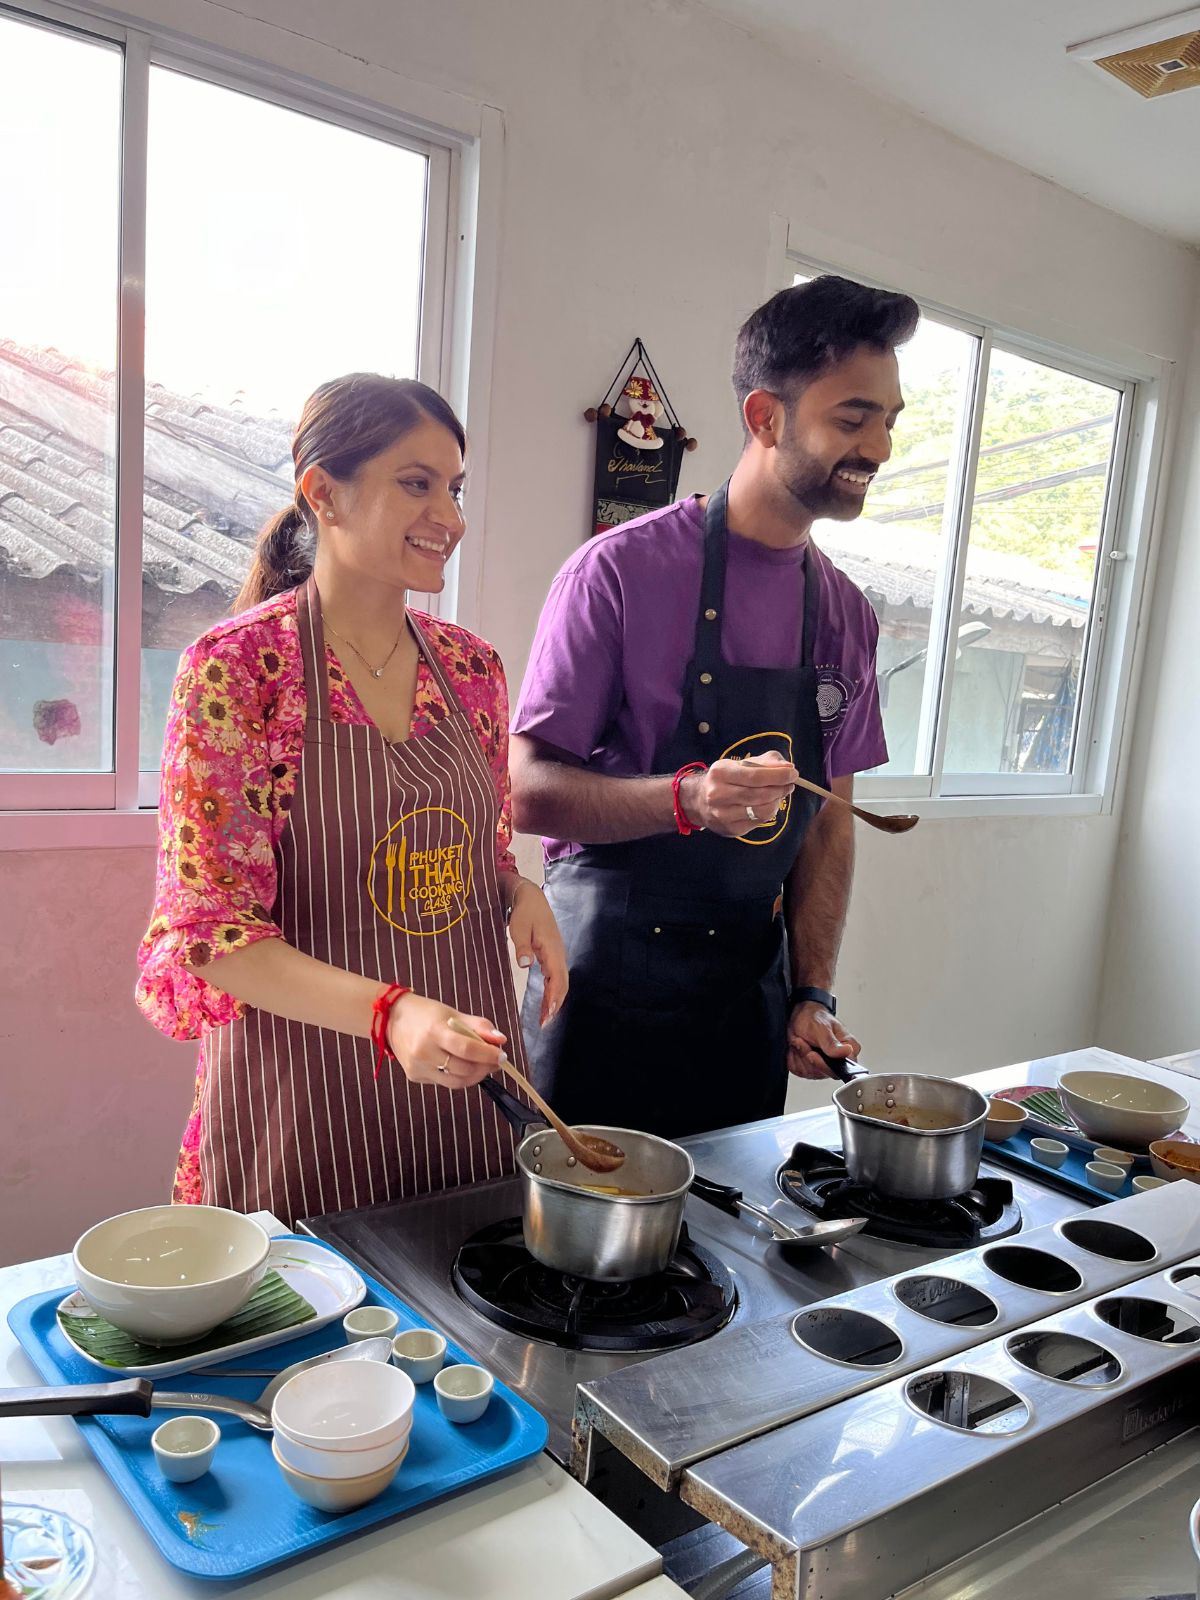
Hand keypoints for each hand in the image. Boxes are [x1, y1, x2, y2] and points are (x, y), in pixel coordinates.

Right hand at [386, 994, 505, 1087]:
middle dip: (485, 1068)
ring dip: (475, 1076)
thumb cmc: (425, 1014)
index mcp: (434, 1031)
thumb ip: (479, 1026)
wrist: (391, 1019)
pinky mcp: (415, 1077)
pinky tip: (462, 1066)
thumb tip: (501, 1040)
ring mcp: (418, 1067)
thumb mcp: (452, 1013)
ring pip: (455, 1082)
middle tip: (496, 1062)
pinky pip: (444, 1082)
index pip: (466, 1048)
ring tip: (484, 1066)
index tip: (502, 1056)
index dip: (487, 1055)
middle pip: (463, 1069)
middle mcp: (423, 1052)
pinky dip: (458, 1076)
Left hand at [508, 878, 568, 1025]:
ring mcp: (557, 955)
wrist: (531, 897)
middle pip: (562, 985)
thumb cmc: (525, 911)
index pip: (557, 979)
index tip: (547, 1015)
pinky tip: (546, 1003)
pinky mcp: (552, 956)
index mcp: (552, 949)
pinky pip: (556, 978)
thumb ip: (522, 945)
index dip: (553, 998)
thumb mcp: (519, 927)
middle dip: (555, 1005)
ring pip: (560, 983)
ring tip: (545, 1019)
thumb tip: (526, 964)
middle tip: (544, 1024)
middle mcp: (558, 954)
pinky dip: (553, 992)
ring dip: (555, 1001)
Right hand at [679, 749, 797, 837]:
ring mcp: (723, 814)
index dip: (778, 775)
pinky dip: (769, 812)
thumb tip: (788, 767)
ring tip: (779, 793)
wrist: (699, 801)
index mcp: (721, 773)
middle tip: (790, 784)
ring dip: (777, 801)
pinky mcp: (731, 829)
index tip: (793, 773)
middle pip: (760, 794)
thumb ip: (766, 762)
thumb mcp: (740, 764)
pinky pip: (758, 821)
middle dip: (781, 788)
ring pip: (761, 810)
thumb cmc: (726, 779)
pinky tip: (768, 804)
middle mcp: (718, 795)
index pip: (756, 775)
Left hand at [786, 1001, 861, 1078]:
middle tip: (802, 1041)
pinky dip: (794, 1058)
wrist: (799, 1016)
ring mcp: (824, 1066)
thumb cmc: (815, 1017)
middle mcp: (838, 1061)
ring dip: (800, 1055)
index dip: (825, 1065)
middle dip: (808, 1056)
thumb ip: (832, 1043)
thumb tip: (847, 1052)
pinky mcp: (810, 1069)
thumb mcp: (822, 1027)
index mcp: (849, 1049)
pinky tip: (797, 1047)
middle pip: (823, 1072)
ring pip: (809, 1072)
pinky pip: (799, 1071)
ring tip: (800, 1041)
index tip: (811, 1054)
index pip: (843, 1069)